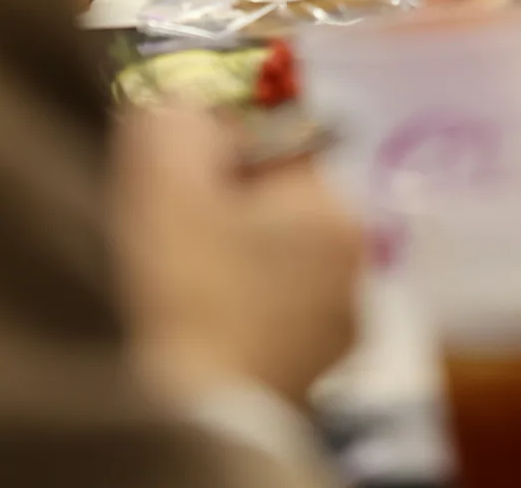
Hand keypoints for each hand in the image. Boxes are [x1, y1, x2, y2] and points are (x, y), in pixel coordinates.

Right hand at [112, 107, 361, 406]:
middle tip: (178, 234)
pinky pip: (279, 318)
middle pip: (286, 206)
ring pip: (282, 265)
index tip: (187, 176)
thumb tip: (189, 106)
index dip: (228, 151)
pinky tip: (203, 326)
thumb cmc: (177, 296)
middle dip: (233, 209)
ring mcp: (341, 323)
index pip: (288, 145)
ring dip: (239, 264)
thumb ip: (178, 121)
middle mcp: (358, 264)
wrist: (187, 415)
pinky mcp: (316, 371)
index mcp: (337, 210)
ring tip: (187, 285)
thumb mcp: (162, 181)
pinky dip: (245, 315)